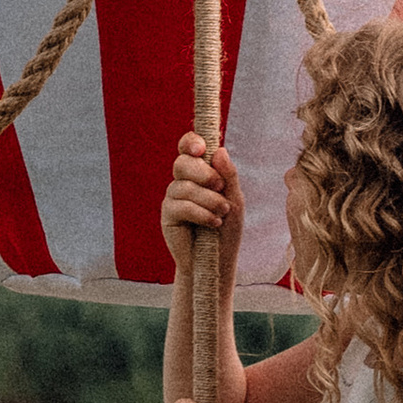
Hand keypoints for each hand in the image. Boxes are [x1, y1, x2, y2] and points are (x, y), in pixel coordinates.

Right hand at [158, 131, 244, 274]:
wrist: (217, 260)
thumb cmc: (226, 229)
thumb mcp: (234, 200)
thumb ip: (228, 176)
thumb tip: (219, 151)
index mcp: (199, 172)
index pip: (188, 147)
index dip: (191, 142)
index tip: (202, 149)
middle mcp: (183, 181)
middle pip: (182, 163)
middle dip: (204, 173)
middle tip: (220, 187)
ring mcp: (173, 197)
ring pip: (184, 186)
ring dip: (209, 199)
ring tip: (223, 212)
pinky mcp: (168, 215)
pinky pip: (181, 206)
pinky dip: (201, 213)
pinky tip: (213, 223)